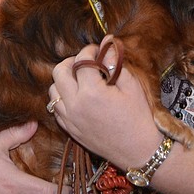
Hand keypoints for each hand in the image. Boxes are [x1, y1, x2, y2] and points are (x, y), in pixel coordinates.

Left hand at [49, 42, 160, 169]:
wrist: (140, 152)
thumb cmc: (139, 118)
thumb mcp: (131, 85)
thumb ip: (114, 62)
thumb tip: (107, 42)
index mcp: (91, 92)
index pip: (81, 61)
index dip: (89, 51)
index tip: (98, 51)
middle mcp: (75, 105)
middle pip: (59, 72)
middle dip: (71, 62)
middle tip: (86, 63)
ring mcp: (70, 119)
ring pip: (53, 91)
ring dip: (64, 81)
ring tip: (81, 80)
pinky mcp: (70, 130)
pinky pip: (56, 109)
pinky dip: (62, 99)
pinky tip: (78, 97)